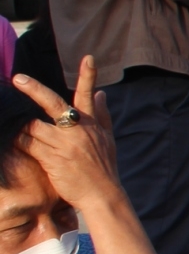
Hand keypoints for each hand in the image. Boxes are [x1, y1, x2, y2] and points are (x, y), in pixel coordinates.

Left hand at [13, 58, 124, 212]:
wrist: (102, 195)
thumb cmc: (104, 168)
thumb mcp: (108, 139)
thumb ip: (102, 115)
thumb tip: (101, 93)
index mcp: (92, 124)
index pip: (88, 95)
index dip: (88, 75)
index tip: (88, 58)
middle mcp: (78, 131)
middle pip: (53, 104)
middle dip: (34, 90)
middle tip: (17, 79)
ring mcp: (65, 144)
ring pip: (33, 127)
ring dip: (22, 128)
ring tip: (16, 130)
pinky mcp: (53, 159)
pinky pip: (29, 145)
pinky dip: (20, 143)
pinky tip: (15, 143)